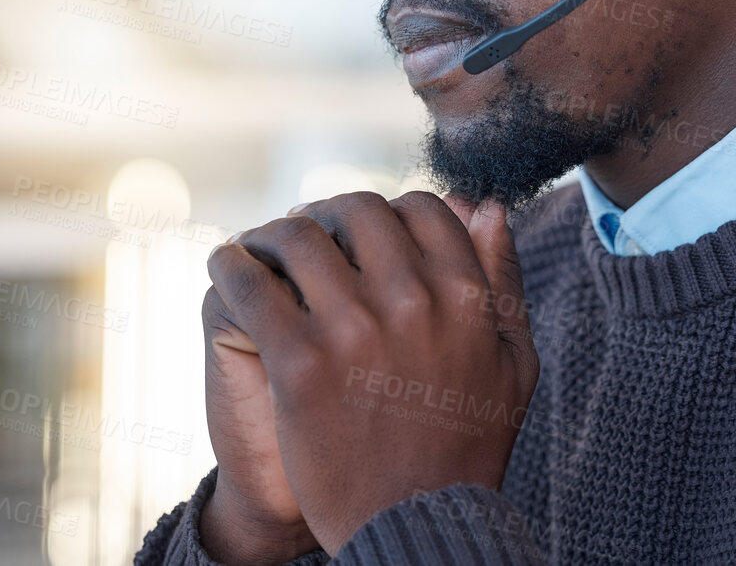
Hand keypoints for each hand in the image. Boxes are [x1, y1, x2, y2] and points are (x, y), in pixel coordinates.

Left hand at [207, 190, 538, 553]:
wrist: (415, 528)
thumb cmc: (464, 448)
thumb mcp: (510, 363)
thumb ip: (500, 280)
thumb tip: (488, 206)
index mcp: (465, 297)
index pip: (422, 207)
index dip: (389, 212)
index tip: (362, 235)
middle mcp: (412, 301)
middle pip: (356, 211)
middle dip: (329, 215)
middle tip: (306, 235)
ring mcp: (353, 329)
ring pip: (298, 237)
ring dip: (275, 235)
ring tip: (261, 251)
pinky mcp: (299, 361)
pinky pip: (250, 283)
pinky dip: (230, 264)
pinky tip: (225, 267)